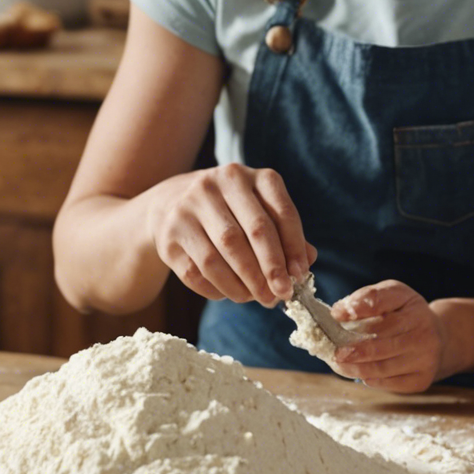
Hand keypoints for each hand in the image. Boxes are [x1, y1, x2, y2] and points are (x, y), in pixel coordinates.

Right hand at [151, 163, 314, 305]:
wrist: (169, 203)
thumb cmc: (228, 212)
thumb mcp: (257, 210)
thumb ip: (284, 234)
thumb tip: (305, 266)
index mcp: (247, 176)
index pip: (279, 211)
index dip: (293, 246)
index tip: (299, 274)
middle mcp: (214, 185)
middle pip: (252, 232)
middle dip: (270, 269)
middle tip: (280, 295)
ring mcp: (187, 208)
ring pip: (222, 255)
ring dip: (245, 284)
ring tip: (258, 298)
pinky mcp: (169, 234)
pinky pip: (197, 271)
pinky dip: (218, 289)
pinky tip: (232, 294)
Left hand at [329, 281, 445, 393]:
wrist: (439, 337)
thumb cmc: (406, 314)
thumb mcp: (392, 295)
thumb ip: (367, 298)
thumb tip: (339, 312)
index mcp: (413, 308)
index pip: (382, 307)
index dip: (357, 310)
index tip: (336, 315)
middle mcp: (424, 333)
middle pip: (382, 345)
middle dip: (355, 350)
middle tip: (335, 353)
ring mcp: (426, 358)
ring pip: (384, 368)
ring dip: (357, 369)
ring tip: (339, 365)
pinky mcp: (422, 379)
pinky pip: (392, 384)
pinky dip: (373, 381)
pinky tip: (361, 375)